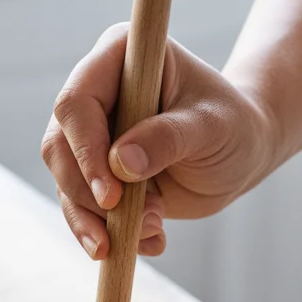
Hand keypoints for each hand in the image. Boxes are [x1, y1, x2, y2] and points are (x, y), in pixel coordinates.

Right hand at [41, 25, 278, 258]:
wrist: (242, 153)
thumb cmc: (233, 126)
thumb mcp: (211, 128)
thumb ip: (168, 139)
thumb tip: (120, 162)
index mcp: (118, 58)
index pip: (76, 103)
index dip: (86, 151)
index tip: (113, 195)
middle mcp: (96, 95)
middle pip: (59, 148)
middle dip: (89, 196)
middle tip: (136, 223)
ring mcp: (92, 138)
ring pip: (67, 185)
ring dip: (103, 221)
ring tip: (156, 230)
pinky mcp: (97, 175)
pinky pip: (85, 211)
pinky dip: (113, 236)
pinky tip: (153, 243)